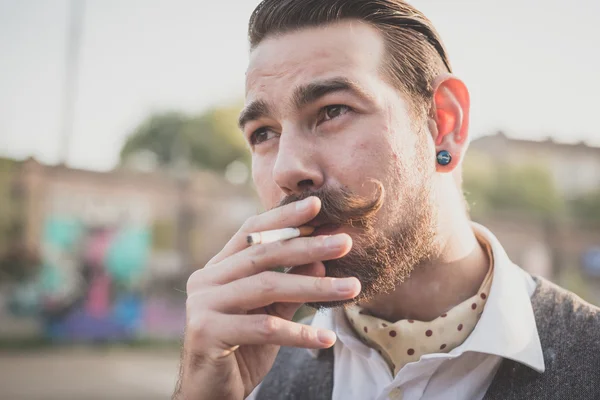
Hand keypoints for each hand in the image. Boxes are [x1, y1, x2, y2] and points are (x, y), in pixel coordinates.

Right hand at [173, 197, 360, 399]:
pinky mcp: (206, 331)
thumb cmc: (242, 349)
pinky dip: (298, 333)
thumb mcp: (272, 313)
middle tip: (345, 243)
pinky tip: (326, 338)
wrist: (211, 393)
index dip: (284, 219)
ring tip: (351, 289)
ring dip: (313, 287)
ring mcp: (203, 304)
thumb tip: (321, 261)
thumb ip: (291, 286)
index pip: (252, 233)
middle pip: (263, 255)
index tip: (317, 206)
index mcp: (218, 268)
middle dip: (308, 246)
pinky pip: (263, 327)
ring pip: (266, 287)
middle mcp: (206, 280)